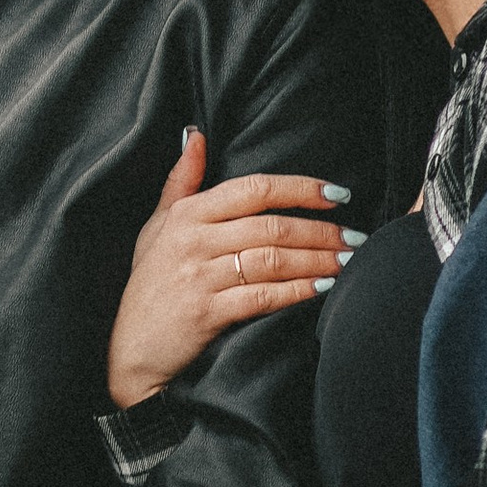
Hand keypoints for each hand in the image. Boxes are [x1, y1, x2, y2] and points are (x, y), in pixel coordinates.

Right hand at [105, 131, 360, 405]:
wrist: (130, 351)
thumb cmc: (149, 286)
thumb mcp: (156, 228)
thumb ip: (180, 181)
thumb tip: (195, 134)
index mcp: (186, 214)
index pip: (253, 189)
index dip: (300, 189)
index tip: (337, 195)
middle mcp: (192, 240)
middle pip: (271, 226)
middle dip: (321, 231)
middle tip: (355, 237)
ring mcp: (199, 277)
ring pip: (272, 260)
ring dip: (318, 260)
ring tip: (348, 262)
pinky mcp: (206, 313)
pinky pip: (263, 296)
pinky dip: (297, 291)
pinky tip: (323, 288)